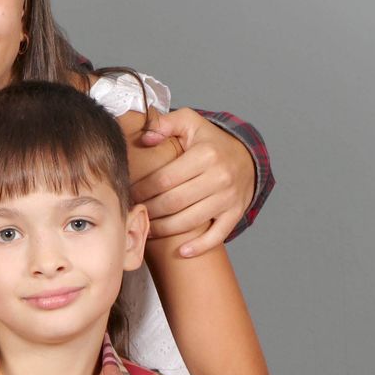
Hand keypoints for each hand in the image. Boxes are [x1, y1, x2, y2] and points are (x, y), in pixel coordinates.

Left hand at [132, 108, 254, 256]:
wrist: (245, 156)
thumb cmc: (209, 141)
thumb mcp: (189, 122)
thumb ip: (165, 124)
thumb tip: (146, 137)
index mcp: (206, 155)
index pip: (164, 179)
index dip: (142, 190)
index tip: (129, 194)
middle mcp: (220, 177)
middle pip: (174, 202)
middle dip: (149, 211)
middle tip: (133, 213)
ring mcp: (229, 198)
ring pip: (190, 221)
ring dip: (164, 229)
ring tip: (146, 229)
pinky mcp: (235, 213)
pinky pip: (217, 235)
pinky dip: (200, 246)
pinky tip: (182, 252)